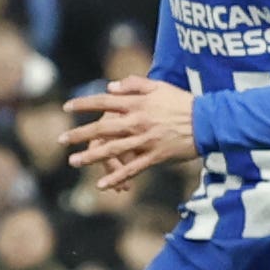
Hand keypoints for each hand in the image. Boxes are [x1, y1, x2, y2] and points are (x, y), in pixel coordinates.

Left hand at [64, 79, 197, 196]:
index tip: (66, 107)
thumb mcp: (159, 86)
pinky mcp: (155, 156)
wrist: (208, 121)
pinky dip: (117, 177)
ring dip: (91, 157)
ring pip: (113, 150)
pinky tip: (102, 185)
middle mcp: (137, 122)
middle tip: (61, 139)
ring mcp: (145, 140)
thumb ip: (134, 84)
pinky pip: (133, 168)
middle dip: (79, 134)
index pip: (104, 102)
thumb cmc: (183, 102)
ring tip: (73, 162)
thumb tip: (109, 87)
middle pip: (102, 128)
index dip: (83, 104)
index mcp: (137, 104)